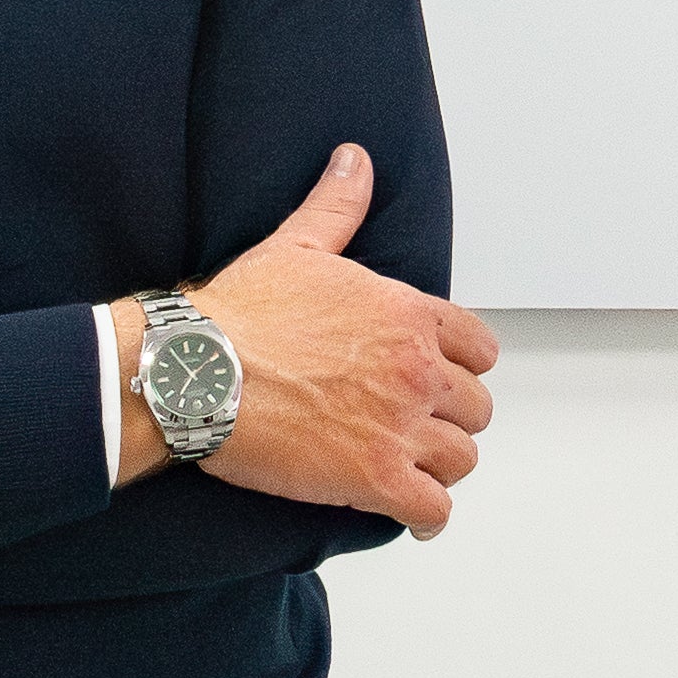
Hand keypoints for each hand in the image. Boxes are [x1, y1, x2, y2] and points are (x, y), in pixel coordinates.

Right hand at [120, 145, 497, 535]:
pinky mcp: (375, 478)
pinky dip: (426, 518)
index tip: (440, 377)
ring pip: (461, 458)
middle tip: (419, 427)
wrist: (197, 371)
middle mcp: (418, 369)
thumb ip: (339, 205)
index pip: (479, 348)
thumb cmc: (241, 312)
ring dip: (440, 467)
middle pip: (475, 407)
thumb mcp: (298, 245)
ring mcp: (400, 426)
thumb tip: (355, 158)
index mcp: (410, 315)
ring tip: (414, 470)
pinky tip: (410, 517)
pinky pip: (432, 511)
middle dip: (451, 418)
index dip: (462, 366)